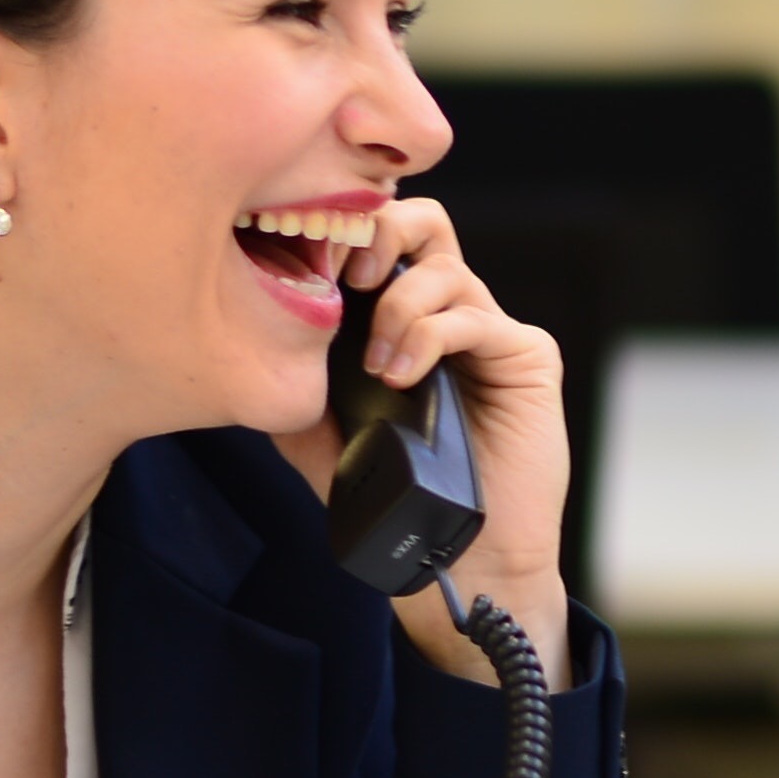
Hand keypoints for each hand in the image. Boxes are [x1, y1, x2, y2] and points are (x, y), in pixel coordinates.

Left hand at [318, 194, 570, 678]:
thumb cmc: (395, 496)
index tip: (304, 267)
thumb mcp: (320, 435)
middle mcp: (447, 312)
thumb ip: (294, 384)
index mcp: (399, 318)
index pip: (375, 239)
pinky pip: (475, 316)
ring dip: (400, 307)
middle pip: (420, 221)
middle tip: (349, 279)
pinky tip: (403, 376)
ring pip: (444, 266)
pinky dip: (430, 335)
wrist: (459, 556)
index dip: (340, 234)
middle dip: (378, 232)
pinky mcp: (526, 355)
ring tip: (378, 366)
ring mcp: (490, 330)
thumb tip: (251, 335)